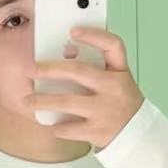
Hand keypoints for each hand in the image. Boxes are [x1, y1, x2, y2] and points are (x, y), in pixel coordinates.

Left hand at [29, 24, 144, 148]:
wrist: (139, 136)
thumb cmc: (122, 105)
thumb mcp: (119, 81)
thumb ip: (99, 69)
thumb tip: (64, 57)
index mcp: (120, 72)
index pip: (113, 45)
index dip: (93, 35)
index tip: (73, 31)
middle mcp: (113, 89)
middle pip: (78, 71)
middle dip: (51, 69)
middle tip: (32, 70)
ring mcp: (104, 111)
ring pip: (67, 102)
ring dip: (43, 101)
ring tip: (28, 101)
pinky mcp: (97, 131)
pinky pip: (69, 128)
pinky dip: (57, 127)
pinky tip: (50, 125)